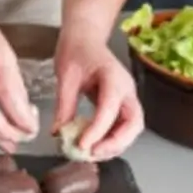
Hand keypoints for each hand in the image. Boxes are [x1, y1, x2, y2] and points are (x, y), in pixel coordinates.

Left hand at [52, 32, 142, 160]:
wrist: (85, 38)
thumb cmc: (76, 51)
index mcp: (113, 77)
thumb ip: (64, 105)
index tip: (81, 145)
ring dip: (115, 145)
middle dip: (116, 143)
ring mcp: (127, 97)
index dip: (98, 130)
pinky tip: (93, 146)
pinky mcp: (122, 105)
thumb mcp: (66, 76)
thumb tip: (58, 133)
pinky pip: (123, 127)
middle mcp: (126, 89)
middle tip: (92, 153)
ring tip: (91, 154)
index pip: (110, 108)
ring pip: (132, 128)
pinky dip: (111, 140)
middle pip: (134, 123)